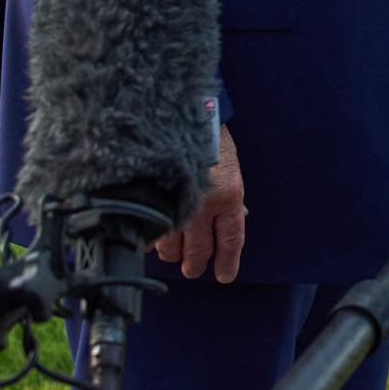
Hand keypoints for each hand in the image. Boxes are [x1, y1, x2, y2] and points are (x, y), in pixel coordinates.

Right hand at [156, 127, 246, 281]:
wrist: (180, 113)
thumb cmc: (210, 137)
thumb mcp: (231, 166)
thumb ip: (233, 197)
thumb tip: (239, 219)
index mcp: (229, 195)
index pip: (231, 240)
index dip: (227, 262)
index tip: (224, 276)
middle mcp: (204, 204)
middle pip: (200, 251)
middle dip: (197, 265)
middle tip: (194, 270)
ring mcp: (175, 202)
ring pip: (172, 246)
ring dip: (173, 254)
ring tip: (175, 256)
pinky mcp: (152, 198)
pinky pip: (149, 230)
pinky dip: (150, 238)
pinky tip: (151, 239)